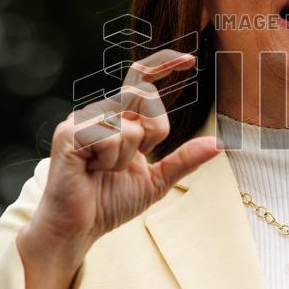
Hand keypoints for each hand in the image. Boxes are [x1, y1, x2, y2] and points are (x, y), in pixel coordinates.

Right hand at [17, 49, 221, 288]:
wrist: (79, 228)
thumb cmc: (109, 203)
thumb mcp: (157, 181)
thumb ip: (184, 160)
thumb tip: (218, 144)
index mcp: (120, 119)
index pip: (141, 80)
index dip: (164, 64)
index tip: (190, 60)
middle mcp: (102, 113)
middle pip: (147, 100)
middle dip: (150, 137)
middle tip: (124, 165)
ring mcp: (83, 120)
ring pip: (131, 127)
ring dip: (125, 159)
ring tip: (102, 171)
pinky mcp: (70, 132)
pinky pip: (111, 137)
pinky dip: (109, 161)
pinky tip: (90, 171)